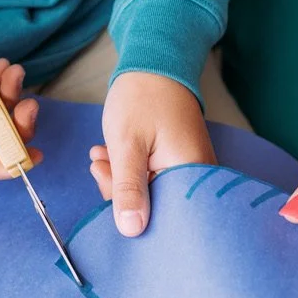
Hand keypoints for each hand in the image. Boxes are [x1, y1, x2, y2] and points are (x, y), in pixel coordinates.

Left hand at [90, 72, 215, 236]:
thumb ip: (128, 188)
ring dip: (121, 180)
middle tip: (100, 162)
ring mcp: (189, 174)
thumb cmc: (142, 99)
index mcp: (191, 176)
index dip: (128, 209)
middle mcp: (198, 180)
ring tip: (104, 154)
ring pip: (150, 196)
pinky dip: (130, 173)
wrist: (155, 65)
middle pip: (155, 209)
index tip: (104, 178)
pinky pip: (153, 182)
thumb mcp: (127, 144)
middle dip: (121, 192)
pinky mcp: (179, 168)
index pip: (160, 217)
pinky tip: (113, 156)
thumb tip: (130, 231)